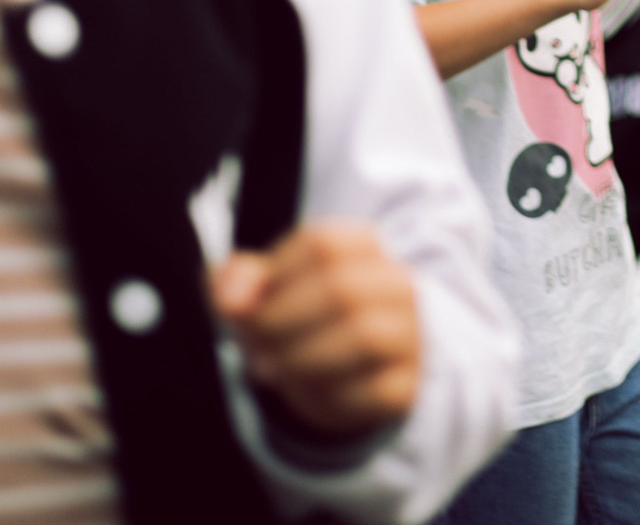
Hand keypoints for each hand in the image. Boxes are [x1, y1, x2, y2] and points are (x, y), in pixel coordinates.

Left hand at [210, 221, 420, 441]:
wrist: (345, 371)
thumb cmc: (296, 319)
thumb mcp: (262, 293)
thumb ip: (238, 283)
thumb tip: (231, 296)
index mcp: (363, 246)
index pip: (322, 244)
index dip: (274, 277)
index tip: (250, 305)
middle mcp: (396, 284)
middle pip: (341, 287)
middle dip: (281, 321)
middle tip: (255, 345)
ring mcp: (409, 333)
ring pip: (364, 336)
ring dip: (301, 357)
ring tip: (273, 369)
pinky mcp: (407, 383)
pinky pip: (373, 389)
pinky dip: (328, 395)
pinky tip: (308, 391)